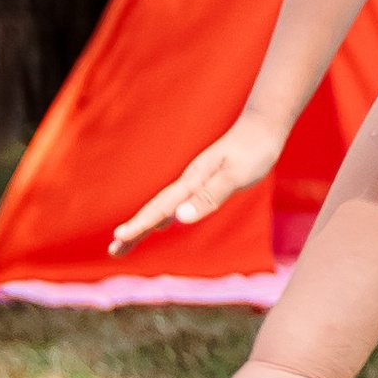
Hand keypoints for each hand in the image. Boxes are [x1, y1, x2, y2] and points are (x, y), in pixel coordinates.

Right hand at [110, 114, 284, 255]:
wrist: (263, 125)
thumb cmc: (254, 150)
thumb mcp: (235, 176)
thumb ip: (209, 196)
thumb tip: (179, 218)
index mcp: (192, 181)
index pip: (160, 208)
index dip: (140, 225)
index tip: (119, 239)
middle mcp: (188, 181)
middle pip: (155, 210)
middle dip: (134, 230)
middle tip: (113, 252)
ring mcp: (195, 180)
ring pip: (163, 207)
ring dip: (144, 225)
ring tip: (126, 242)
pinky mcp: (204, 181)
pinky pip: (176, 203)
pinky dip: (163, 217)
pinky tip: (162, 224)